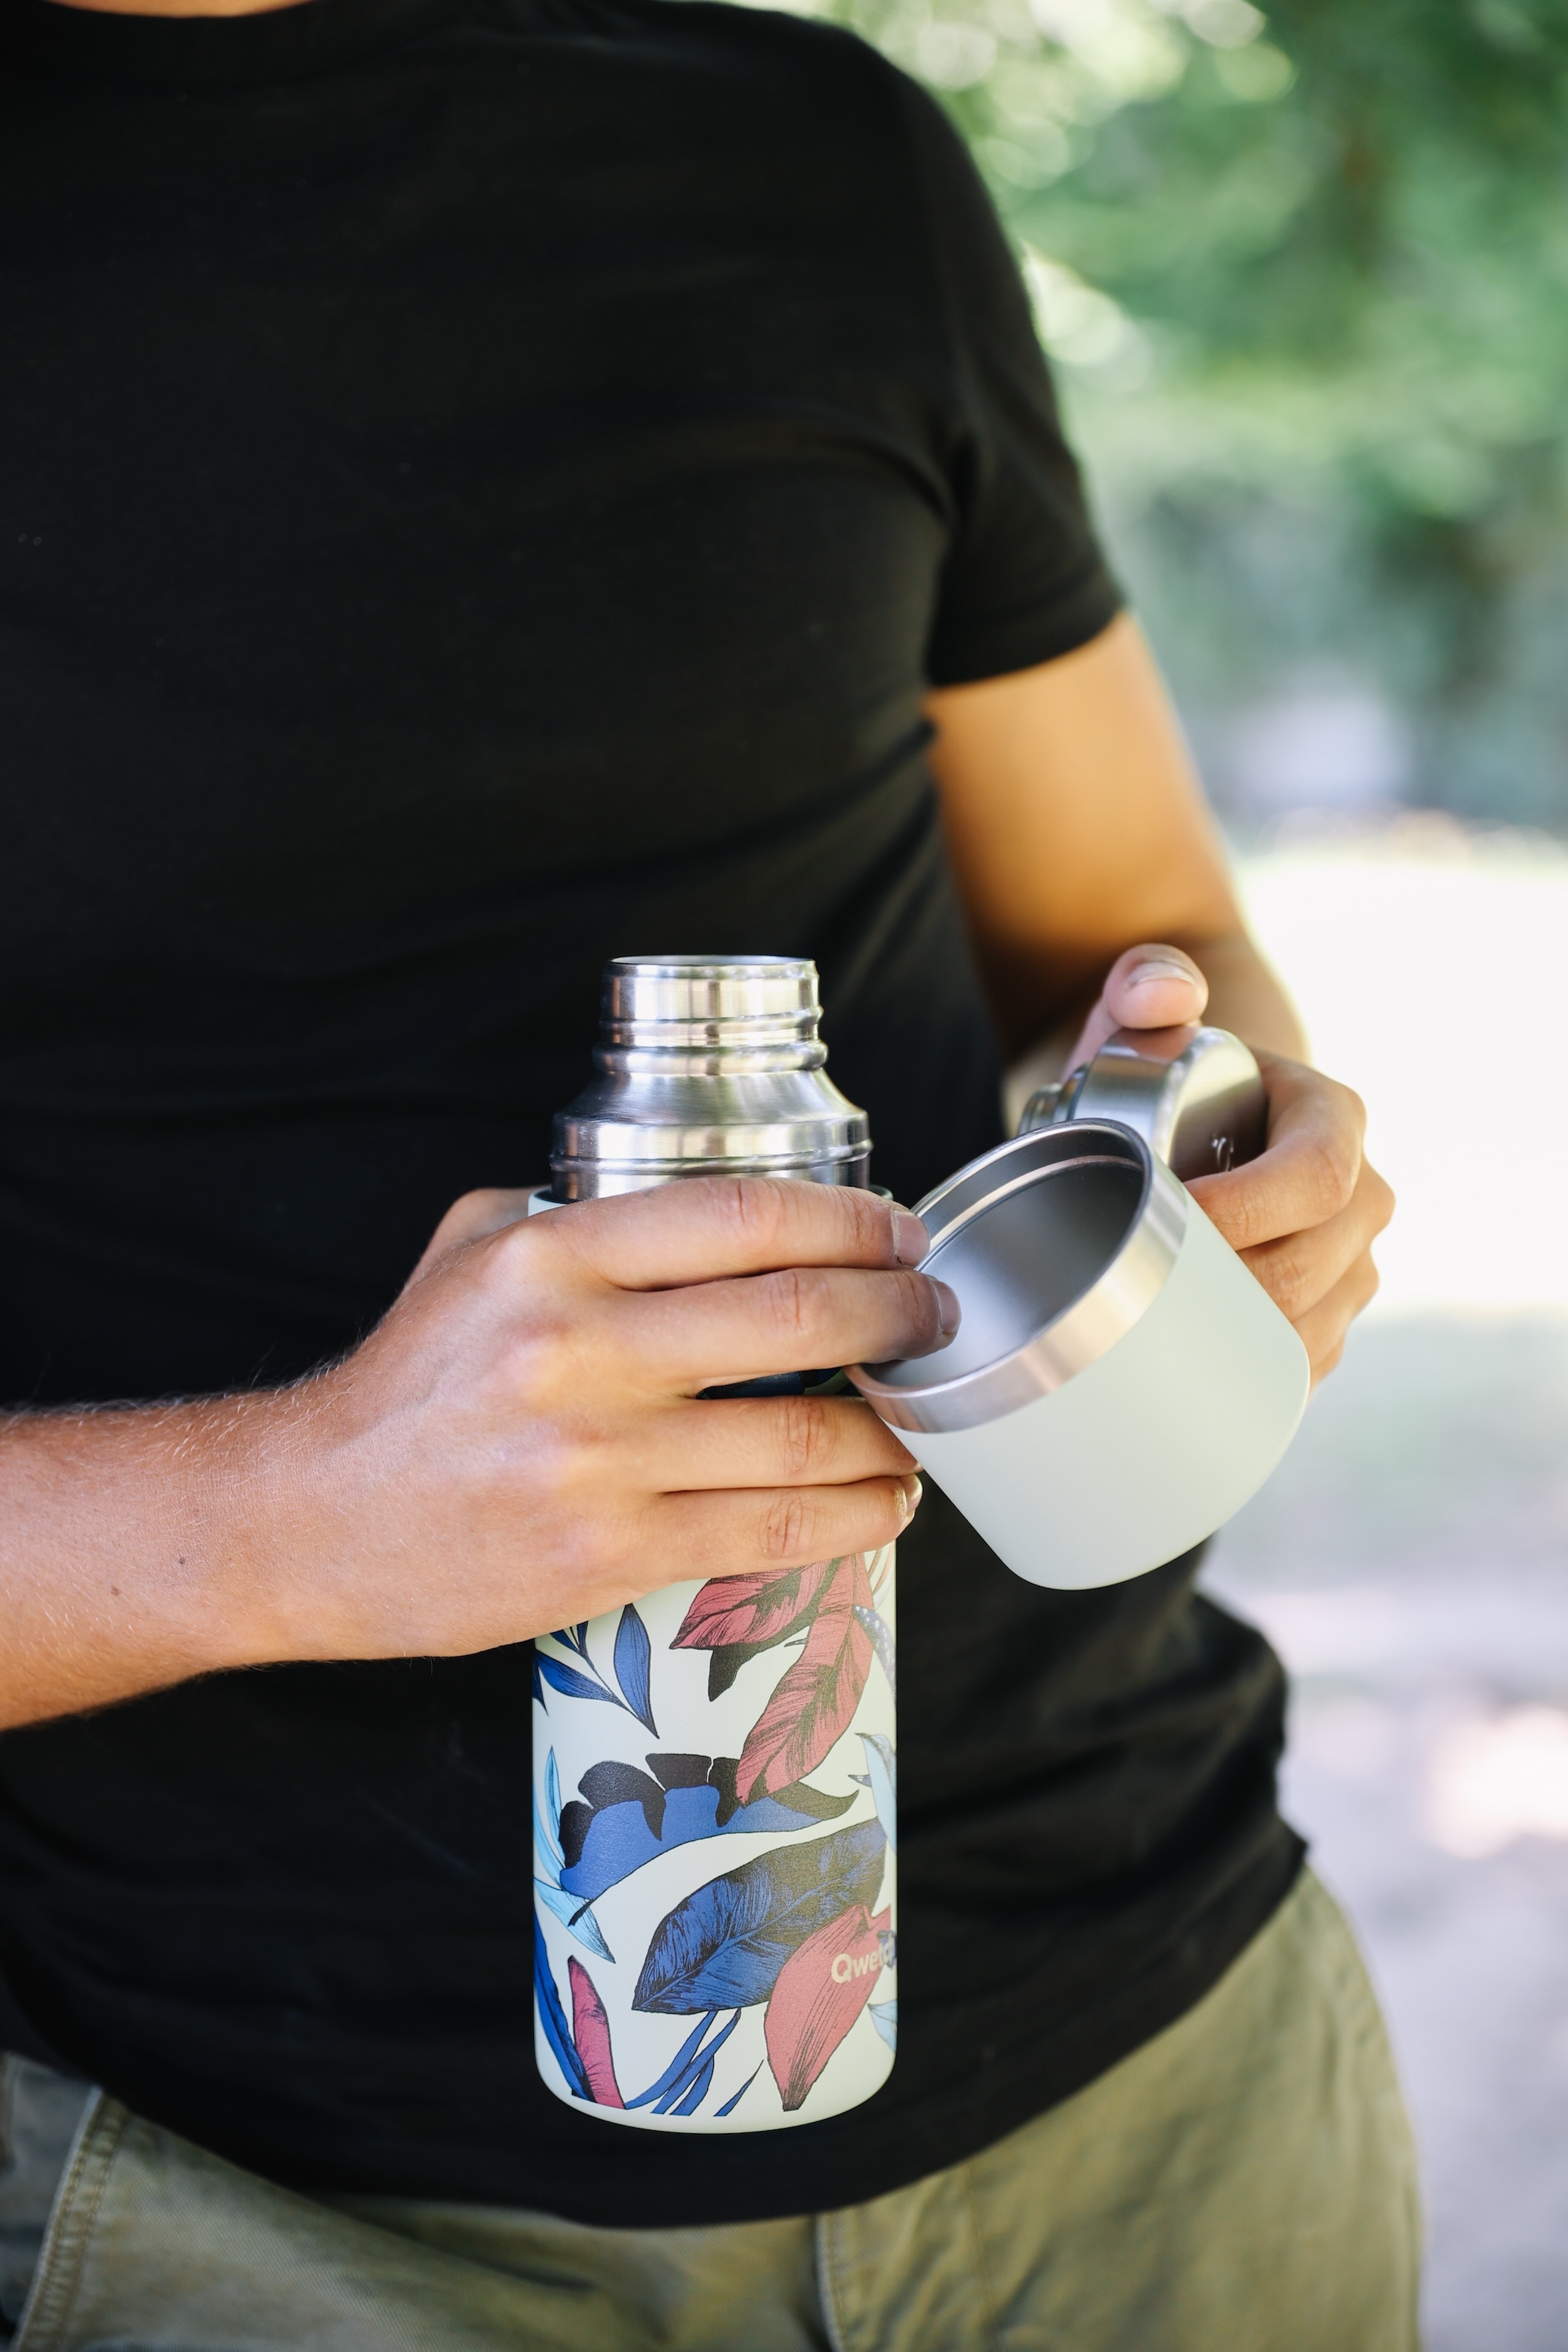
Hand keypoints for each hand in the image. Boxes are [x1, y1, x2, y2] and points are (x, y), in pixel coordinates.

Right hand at [265, 1178, 953, 1662]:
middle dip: (898, 1313)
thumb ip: (577, 1213)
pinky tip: (884, 1500)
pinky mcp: (605, 1555)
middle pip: (797, 1318)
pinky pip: (768, 1533)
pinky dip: (851, 1516)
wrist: (310, 1519)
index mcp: (553, 1260)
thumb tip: (703, 1206)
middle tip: (936, 1316)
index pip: (744, 1217)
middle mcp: (581, 1352)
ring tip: (921, 1420)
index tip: (902, 1232)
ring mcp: (596, 1460)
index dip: (852, 1220)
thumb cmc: (405, 1384)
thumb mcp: (470, 1255)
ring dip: (891, 1429)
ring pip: (802, 1439)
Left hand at [1068, 944, 1393, 1384]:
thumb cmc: (1153, 1061)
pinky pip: (1304, 1364)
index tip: (1168, 1221)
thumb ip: (1145, 979)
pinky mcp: (1321, 1318)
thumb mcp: (1140, 1008)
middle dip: (1232, 1288)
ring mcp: (1346, 1264)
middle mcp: (1358, 1196)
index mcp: (1331, 1121)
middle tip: (1139, 1285)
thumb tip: (1163, 998)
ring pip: (1313, 1326)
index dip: (1252, 1212)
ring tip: (1158, 1328)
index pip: (1319, 1179)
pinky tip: (1199, 1375)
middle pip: (1315, 1265)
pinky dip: (1255, 1378)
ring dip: (1243, 1342)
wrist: (1165, 1115)